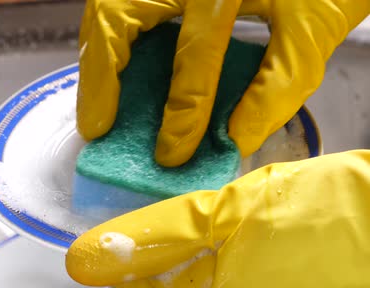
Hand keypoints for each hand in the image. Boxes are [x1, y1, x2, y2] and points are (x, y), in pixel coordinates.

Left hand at [66, 150, 369, 287]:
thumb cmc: (316, 210)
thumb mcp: (221, 212)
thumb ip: (151, 237)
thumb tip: (84, 257)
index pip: (128, 285)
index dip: (126, 246)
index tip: (136, 220)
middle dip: (149, 259)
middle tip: (171, 222)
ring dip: (174, 268)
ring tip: (197, 231)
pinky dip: (200, 279)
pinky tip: (218, 249)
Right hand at [77, 0, 368, 165]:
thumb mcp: (311, 28)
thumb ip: (280, 82)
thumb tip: (235, 138)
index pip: (195, 48)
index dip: (182, 106)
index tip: (172, 152)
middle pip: (117, 15)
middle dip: (101, 77)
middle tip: (96, 128)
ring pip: (107, 10)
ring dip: (96, 64)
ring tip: (96, 111)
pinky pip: (119, 10)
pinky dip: (108, 46)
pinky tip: (110, 79)